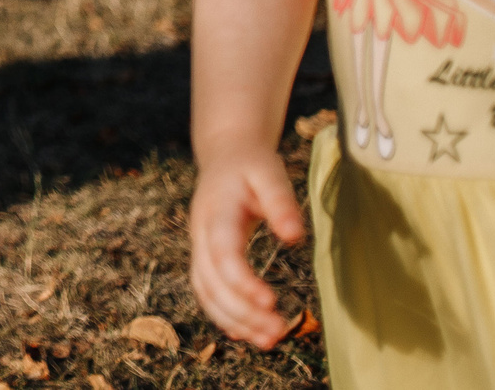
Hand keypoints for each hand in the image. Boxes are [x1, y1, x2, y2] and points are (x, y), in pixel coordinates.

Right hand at [188, 147, 306, 348]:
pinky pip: (207, 292)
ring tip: (269, 340)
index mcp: (216, 211)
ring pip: (206, 291)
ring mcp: (199, 246)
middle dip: (241, 312)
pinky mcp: (205, 257)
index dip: (242, 281)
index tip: (271, 302)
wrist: (225, 155)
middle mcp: (201, 233)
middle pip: (211, 281)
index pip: (222, 253)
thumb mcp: (269, 173)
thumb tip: (294, 237)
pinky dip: (224, 315)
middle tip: (278, 332)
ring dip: (234, 320)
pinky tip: (246, 333)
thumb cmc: (251, 165)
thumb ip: (281, 203)